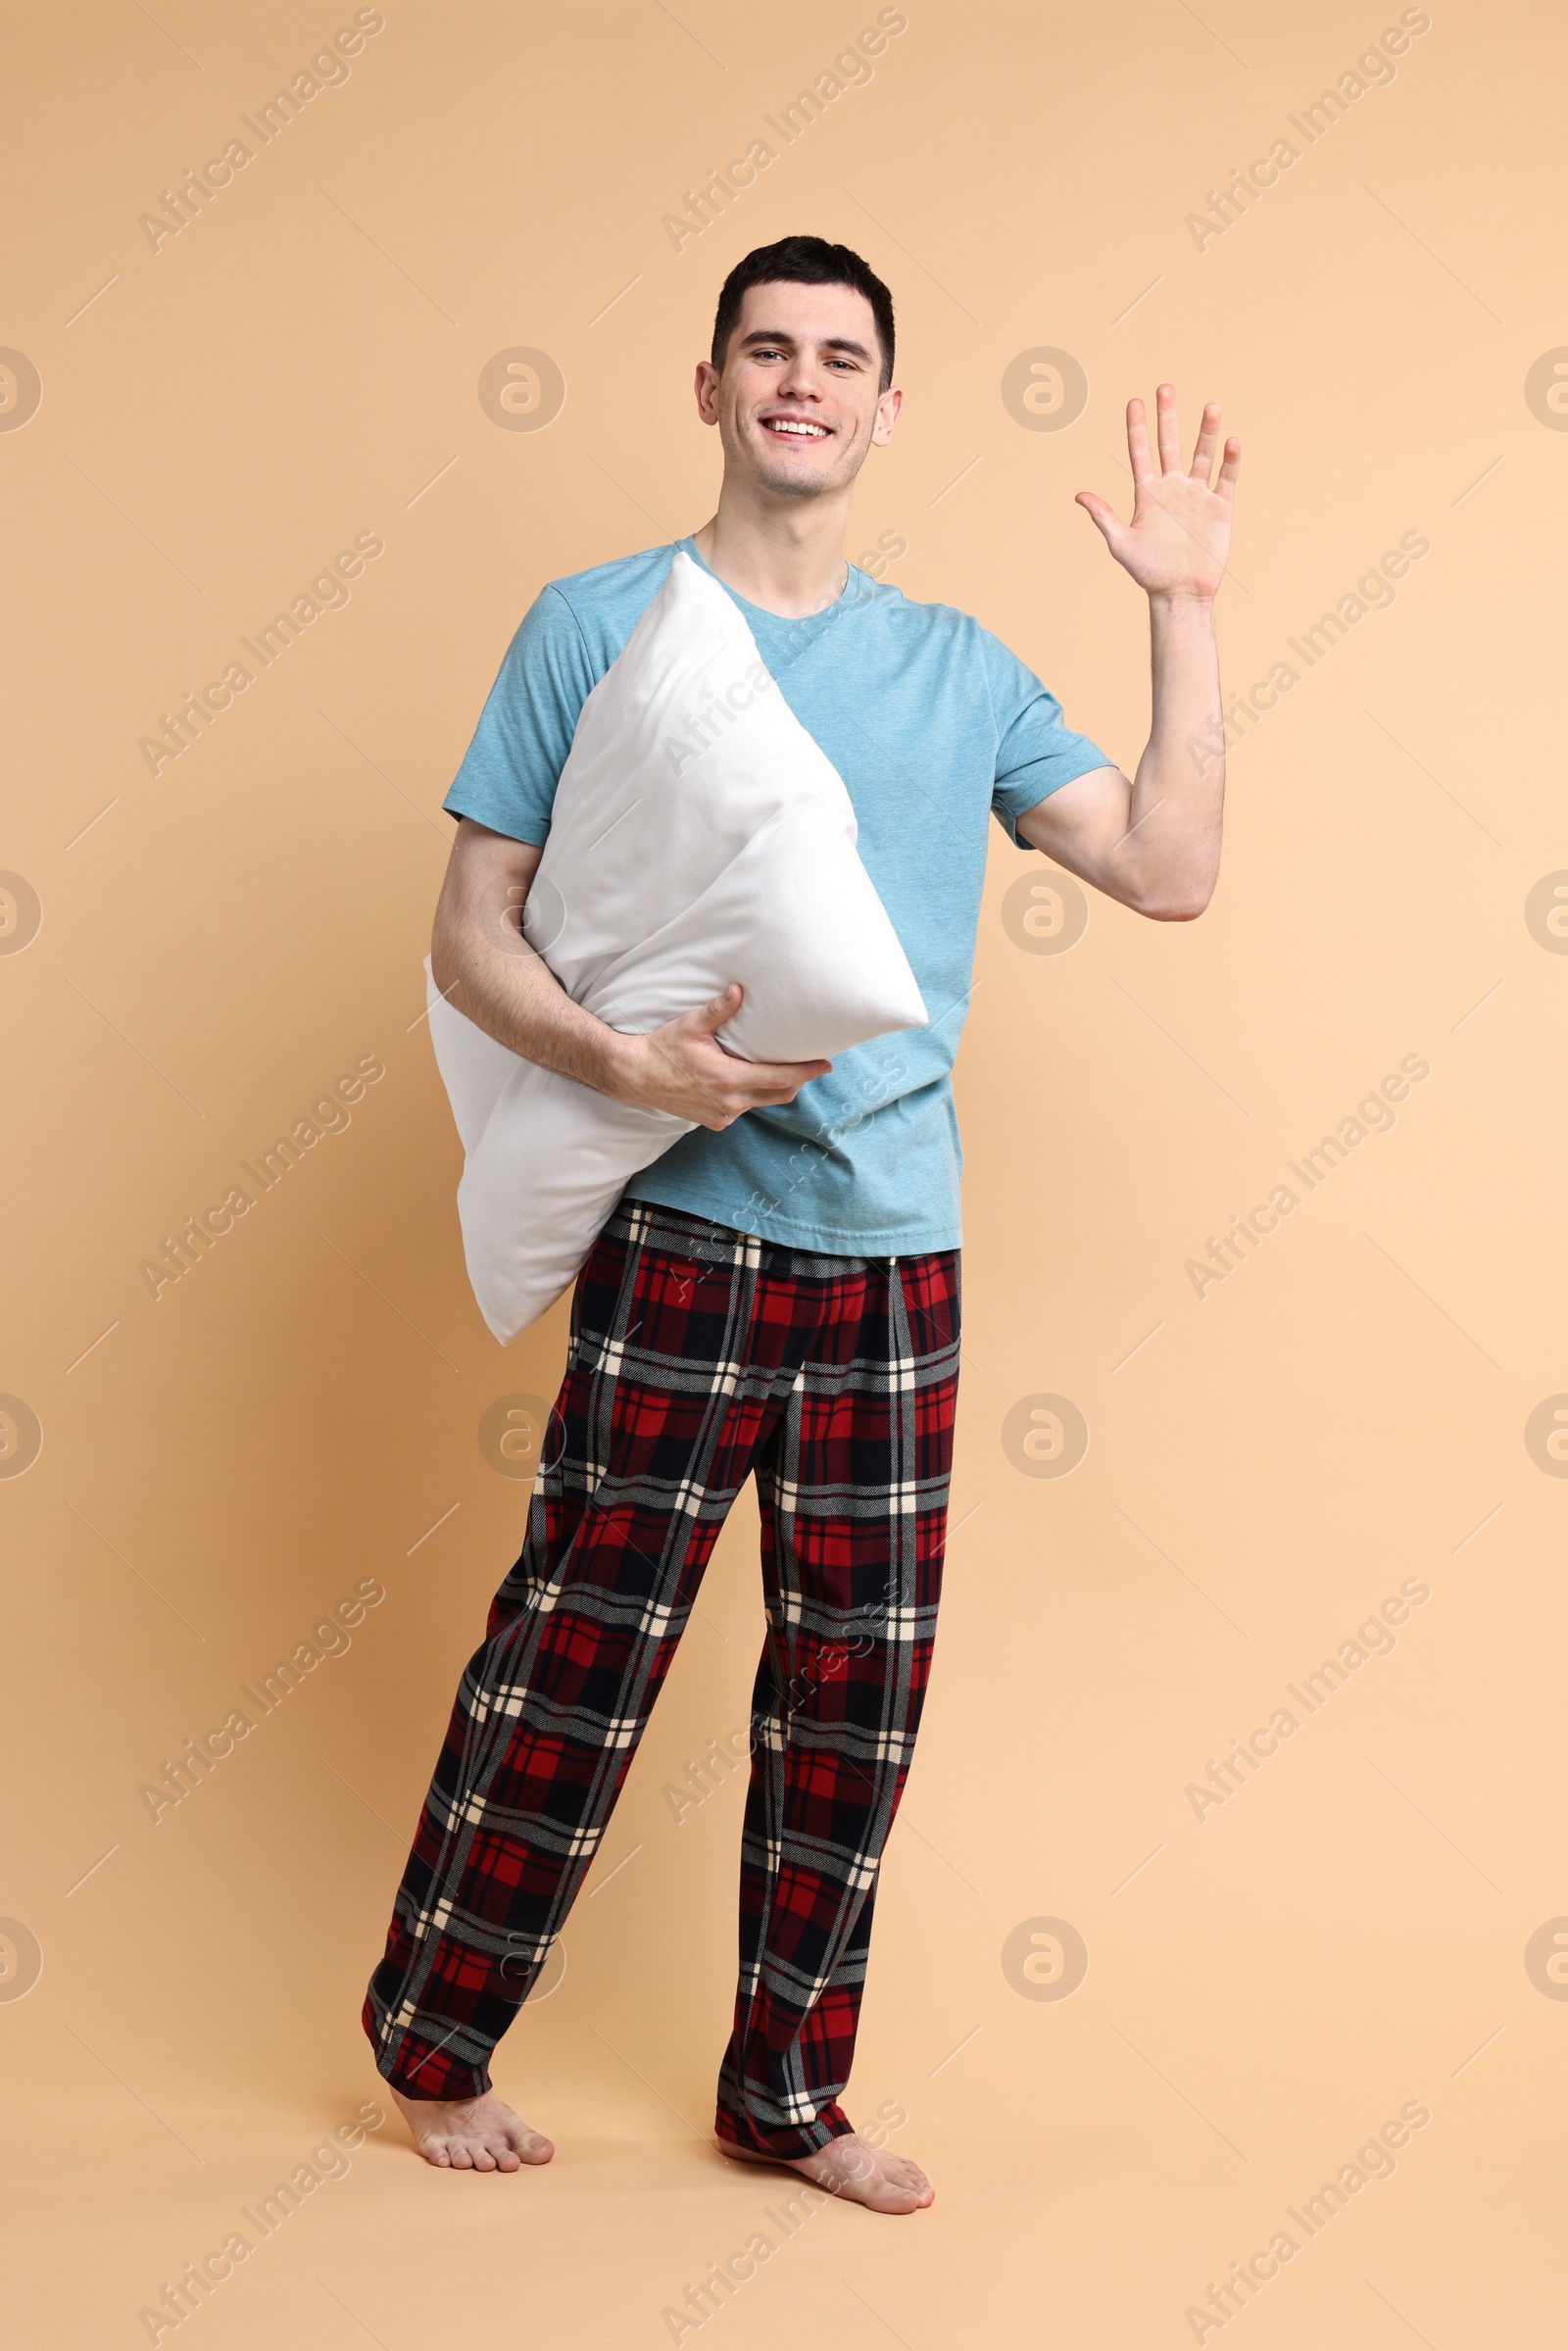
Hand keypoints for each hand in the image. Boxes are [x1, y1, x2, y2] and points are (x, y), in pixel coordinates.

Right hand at [615, 984, 831, 1129]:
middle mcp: (730, 1103)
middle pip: (779, 1095)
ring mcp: (722, 1115)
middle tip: (813, 1066)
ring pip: (762, 1103)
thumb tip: (739, 990)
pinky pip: (744, 1109)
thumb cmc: (663, 1048)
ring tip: (785, 1070)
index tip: (826, 1065)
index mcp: (728, 1079)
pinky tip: (751, 1081)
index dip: (806, 1072)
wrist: (635, 1076)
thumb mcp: (691, 1025)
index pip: (780, 1078)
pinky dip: (754, 1096)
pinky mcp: (714, 1122)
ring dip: (776, 1088)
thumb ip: (719, 1010)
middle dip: (799, 1081)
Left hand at [1076, 384, 1238, 602]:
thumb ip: (1103, 517)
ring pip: (1203, 455)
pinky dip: (1230, 461)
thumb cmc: (1148, 572)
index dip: (1137, 427)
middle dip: (1168, 417)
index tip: (1134, 401)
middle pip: (1170, 444)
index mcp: (1147, 494)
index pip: (1141, 452)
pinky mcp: (1220, 507)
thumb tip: (1079, 496)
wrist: (1181, 593)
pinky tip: (1232, 441)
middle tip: (1165, 388)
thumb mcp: (1121, 544)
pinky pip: (1226, 478)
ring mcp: (1197, 496)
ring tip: (1210, 407)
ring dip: (1206, 431)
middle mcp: (1173, 489)